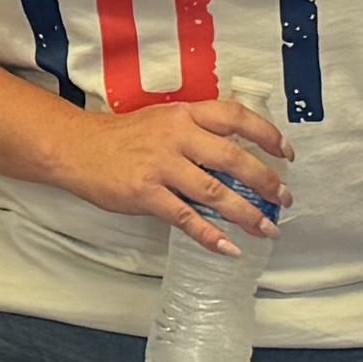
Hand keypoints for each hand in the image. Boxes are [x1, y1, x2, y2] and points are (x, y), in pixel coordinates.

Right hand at [47, 93, 289, 259]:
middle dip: (266, 181)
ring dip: (246, 213)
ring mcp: (161, 166)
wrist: (76, 148)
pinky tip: (229, 247)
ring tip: (267, 228)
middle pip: (233, 158)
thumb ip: (196, 132)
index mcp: (184, 115)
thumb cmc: (121, 137)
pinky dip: (211, 235)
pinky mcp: (146, 194)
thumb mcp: (163, 121)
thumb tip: (237, 157)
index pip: (235, 117)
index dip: (266, 134)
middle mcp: (176, 137)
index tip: (286, 153)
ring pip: (215, 192)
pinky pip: (186, 218)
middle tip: (284, 198)